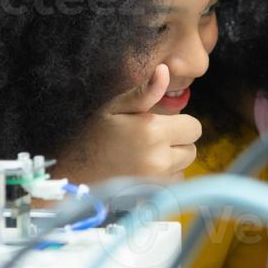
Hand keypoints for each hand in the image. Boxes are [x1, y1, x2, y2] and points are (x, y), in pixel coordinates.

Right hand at [54, 64, 202, 184]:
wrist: (74, 175)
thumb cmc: (94, 137)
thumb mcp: (116, 108)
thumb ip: (145, 91)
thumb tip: (164, 70)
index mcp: (153, 131)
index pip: (194, 127)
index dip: (179, 124)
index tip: (159, 125)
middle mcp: (160, 159)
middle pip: (191, 149)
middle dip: (176, 143)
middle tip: (149, 140)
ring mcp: (157, 181)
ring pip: (184, 167)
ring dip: (171, 161)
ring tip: (144, 156)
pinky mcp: (154, 197)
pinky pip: (173, 184)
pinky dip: (164, 178)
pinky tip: (143, 171)